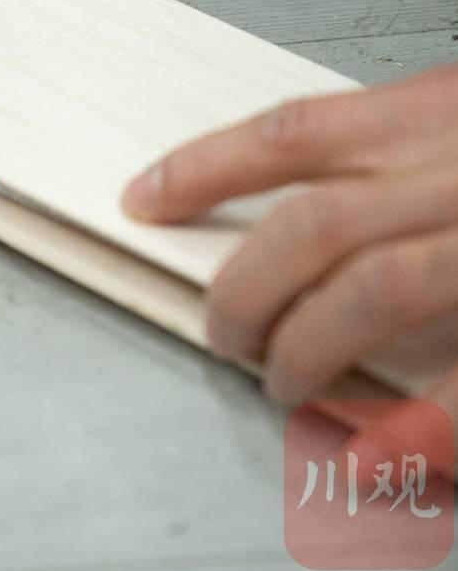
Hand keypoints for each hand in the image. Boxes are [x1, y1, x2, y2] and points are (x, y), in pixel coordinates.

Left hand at [121, 65, 457, 416]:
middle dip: (247, 287)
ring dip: (307, 347)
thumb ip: (409, 147)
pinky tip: (370, 456)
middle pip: (313, 226)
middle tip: (221, 332)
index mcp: (438, 113)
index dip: (202, 171)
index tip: (142, 200)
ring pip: (372, 290)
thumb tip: (327, 203)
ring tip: (281, 385)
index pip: (291, 134)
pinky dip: (412, 423)